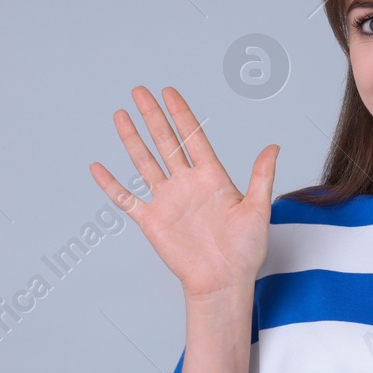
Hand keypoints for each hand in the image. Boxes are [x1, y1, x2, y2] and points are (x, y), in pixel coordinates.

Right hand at [89, 86, 277, 296]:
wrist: (224, 281)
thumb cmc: (245, 250)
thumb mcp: (258, 209)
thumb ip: (261, 177)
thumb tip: (274, 147)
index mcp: (211, 178)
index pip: (192, 137)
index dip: (181, 114)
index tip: (169, 91)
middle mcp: (186, 184)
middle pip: (165, 142)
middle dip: (152, 116)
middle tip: (140, 91)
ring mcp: (167, 201)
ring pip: (144, 162)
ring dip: (132, 139)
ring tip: (121, 115)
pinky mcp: (152, 221)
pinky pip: (127, 199)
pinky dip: (111, 184)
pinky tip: (98, 167)